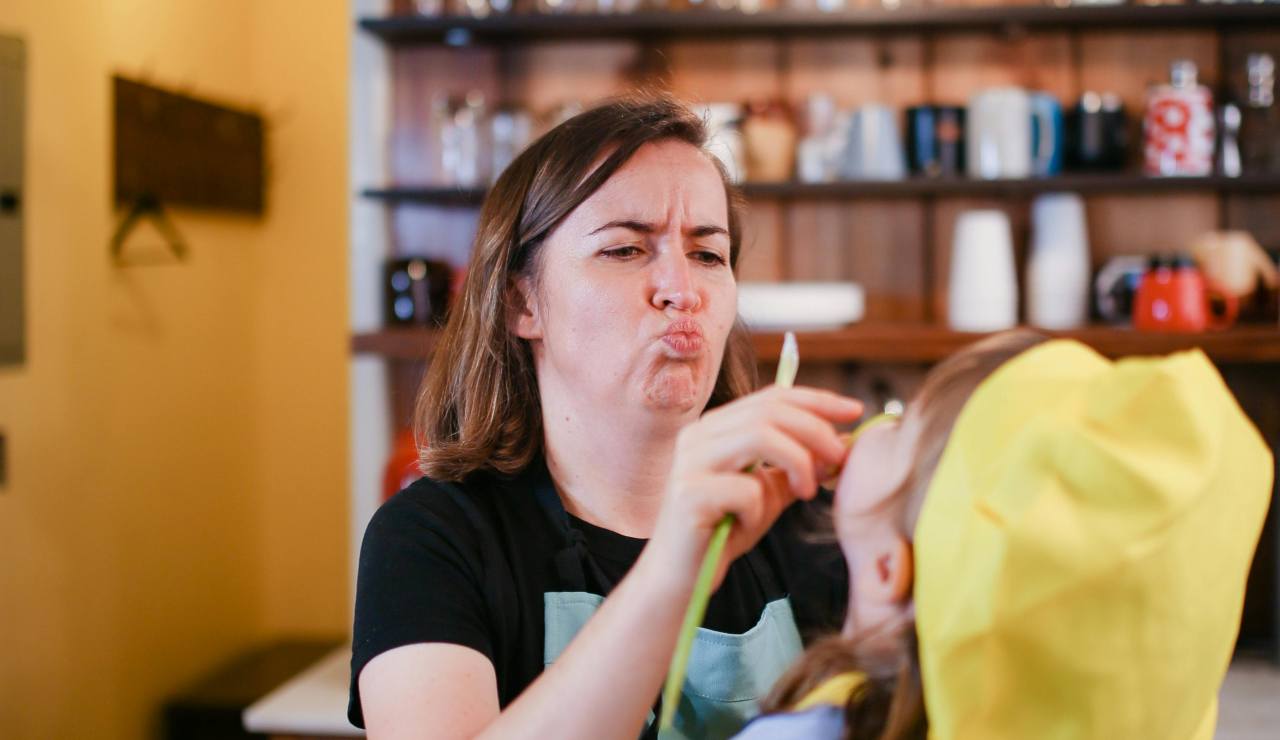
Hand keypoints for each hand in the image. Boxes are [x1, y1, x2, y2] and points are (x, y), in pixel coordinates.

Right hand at [649, 385, 863, 589]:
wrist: (683, 578)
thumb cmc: (725, 532)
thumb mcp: (768, 493)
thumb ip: (797, 467)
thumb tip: (842, 445)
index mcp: (716, 427)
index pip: (772, 397)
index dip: (817, 400)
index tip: (855, 411)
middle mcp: (698, 435)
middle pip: (770, 411)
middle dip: (816, 431)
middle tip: (840, 459)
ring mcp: (689, 462)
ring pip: (759, 436)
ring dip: (797, 462)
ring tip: (807, 493)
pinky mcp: (688, 494)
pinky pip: (745, 489)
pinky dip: (760, 510)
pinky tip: (747, 527)